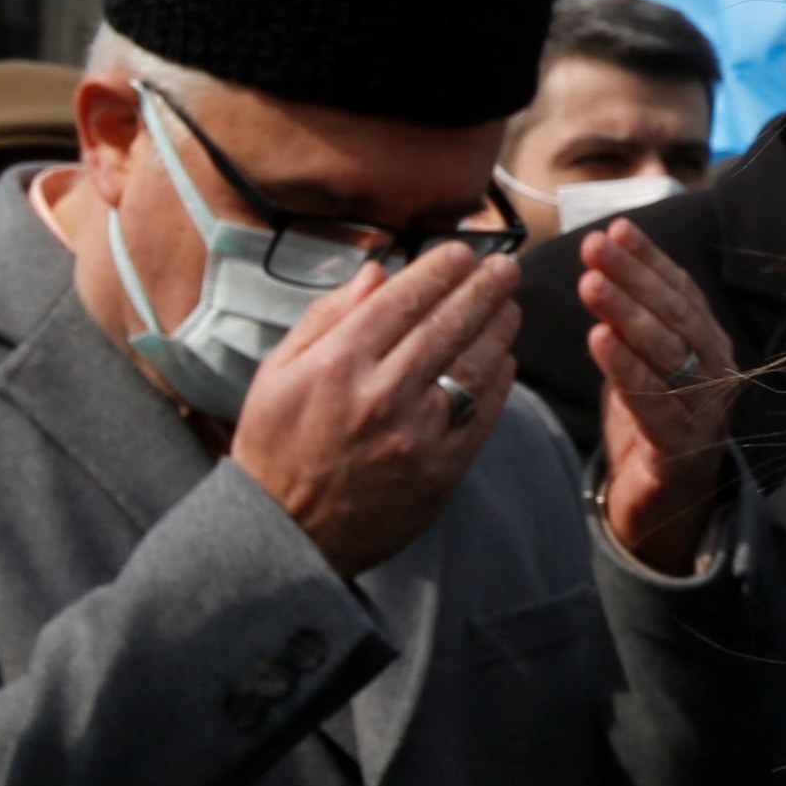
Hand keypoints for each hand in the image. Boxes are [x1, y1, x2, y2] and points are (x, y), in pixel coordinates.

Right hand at [225, 243, 519, 574]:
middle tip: (505, 267)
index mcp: (338, 363)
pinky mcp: (441, 471)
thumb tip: (377, 271)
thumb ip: (327, 316)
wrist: (285, 535)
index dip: (440, 270)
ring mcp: (417, 435)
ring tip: (509, 306)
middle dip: (483, 288)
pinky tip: (504, 360)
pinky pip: (482, 415)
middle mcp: (382, 394)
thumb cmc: (276, 445)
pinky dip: (498, 383)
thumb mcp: (278, 372)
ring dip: (498, 330)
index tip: (463, 251)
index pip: (404, 300)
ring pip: (473, 366)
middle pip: (448, 325)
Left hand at [580, 221, 740, 573]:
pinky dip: (626, 369)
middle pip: (674, 316)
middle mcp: (717, 372)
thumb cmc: (652, 426)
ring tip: (591, 284)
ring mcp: (704, 411)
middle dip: (633, 277)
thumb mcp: (647, 365)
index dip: (650, 259)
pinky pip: (652, 402)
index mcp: (710, 346)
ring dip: (627, 314)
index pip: (681, 292)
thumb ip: (636, 321)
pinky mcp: (681, 449)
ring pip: (666, 353)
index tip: (616, 228)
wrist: (667, 509)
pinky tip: (599, 340)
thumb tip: (606, 259)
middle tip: (594, 247)